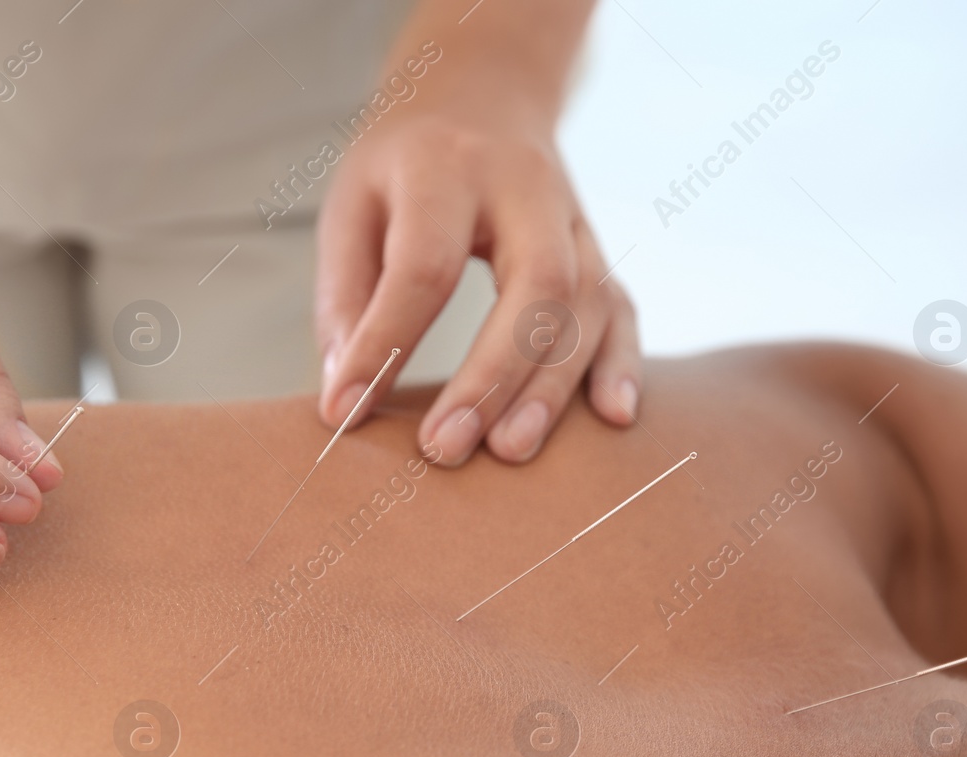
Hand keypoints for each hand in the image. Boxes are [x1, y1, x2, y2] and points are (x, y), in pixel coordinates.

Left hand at [315, 107, 640, 465]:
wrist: (481, 93)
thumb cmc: (404, 168)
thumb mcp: (352, 205)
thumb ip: (345, 294)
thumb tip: (345, 392)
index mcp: (446, 166)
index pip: (424, 265)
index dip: (383, 345)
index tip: (344, 413)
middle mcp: (525, 186)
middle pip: (534, 283)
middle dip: (492, 375)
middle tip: (445, 448)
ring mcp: (574, 217)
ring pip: (587, 304)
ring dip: (552, 386)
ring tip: (510, 452)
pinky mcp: (599, 251)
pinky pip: (623, 309)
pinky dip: (621, 365)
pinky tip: (612, 419)